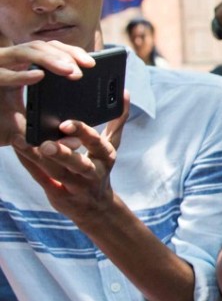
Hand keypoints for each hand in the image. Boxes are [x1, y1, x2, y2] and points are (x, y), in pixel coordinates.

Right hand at [0, 41, 95, 146]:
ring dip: (49, 60)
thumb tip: (76, 142)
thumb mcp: (26, 128)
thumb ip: (49, 133)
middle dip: (66, 53)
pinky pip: (3, 75)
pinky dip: (21, 75)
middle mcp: (7, 63)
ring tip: (71, 71)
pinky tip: (38, 77)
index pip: (49, 50)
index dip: (70, 52)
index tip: (93, 64)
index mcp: (20, 68)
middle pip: (41, 46)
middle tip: (88, 67)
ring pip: (24, 52)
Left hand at [12, 93, 129, 223]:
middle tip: (46, 144)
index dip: (82, 133)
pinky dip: (28, 163)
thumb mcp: (111, 146)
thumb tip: (124, 93)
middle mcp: (92, 172)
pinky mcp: (58, 194)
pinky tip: (18, 148)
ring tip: (21, 141)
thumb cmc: (99, 169)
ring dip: (38, 158)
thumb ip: (116, 121)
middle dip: (63, 154)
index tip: (66, 124)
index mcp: (105, 156)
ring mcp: (75, 185)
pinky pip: (41, 178)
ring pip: (56, 172)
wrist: (96, 207)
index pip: (96, 143)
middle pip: (79, 163)